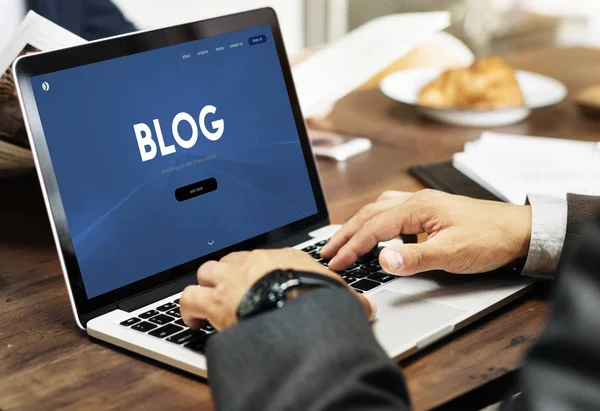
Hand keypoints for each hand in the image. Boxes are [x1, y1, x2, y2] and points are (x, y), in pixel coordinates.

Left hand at [180, 248, 375, 330]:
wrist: (301, 312)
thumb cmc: (320, 302)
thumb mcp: (341, 297)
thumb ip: (350, 299)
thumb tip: (367, 308)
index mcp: (283, 258)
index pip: (263, 257)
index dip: (257, 271)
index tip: (257, 281)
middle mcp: (254, 262)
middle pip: (231, 259)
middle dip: (228, 274)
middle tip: (231, 291)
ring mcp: (232, 279)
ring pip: (206, 271)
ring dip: (205, 286)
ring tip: (206, 303)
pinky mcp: (215, 301)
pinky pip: (188, 298)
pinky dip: (187, 309)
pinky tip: (193, 321)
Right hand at [321, 189, 531, 275]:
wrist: (520, 230)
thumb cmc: (490, 238)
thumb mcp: (452, 253)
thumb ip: (415, 257)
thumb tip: (382, 260)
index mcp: (417, 208)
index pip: (373, 228)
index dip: (351, 247)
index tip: (334, 263)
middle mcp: (416, 201)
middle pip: (369, 214)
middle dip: (345, 234)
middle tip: (327, 251)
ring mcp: (423, 205)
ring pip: (379, 210)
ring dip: (358, 225)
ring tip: (343, 240)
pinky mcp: (430, 212)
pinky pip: (393, 212)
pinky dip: (377, 222)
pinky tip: (379, 233)